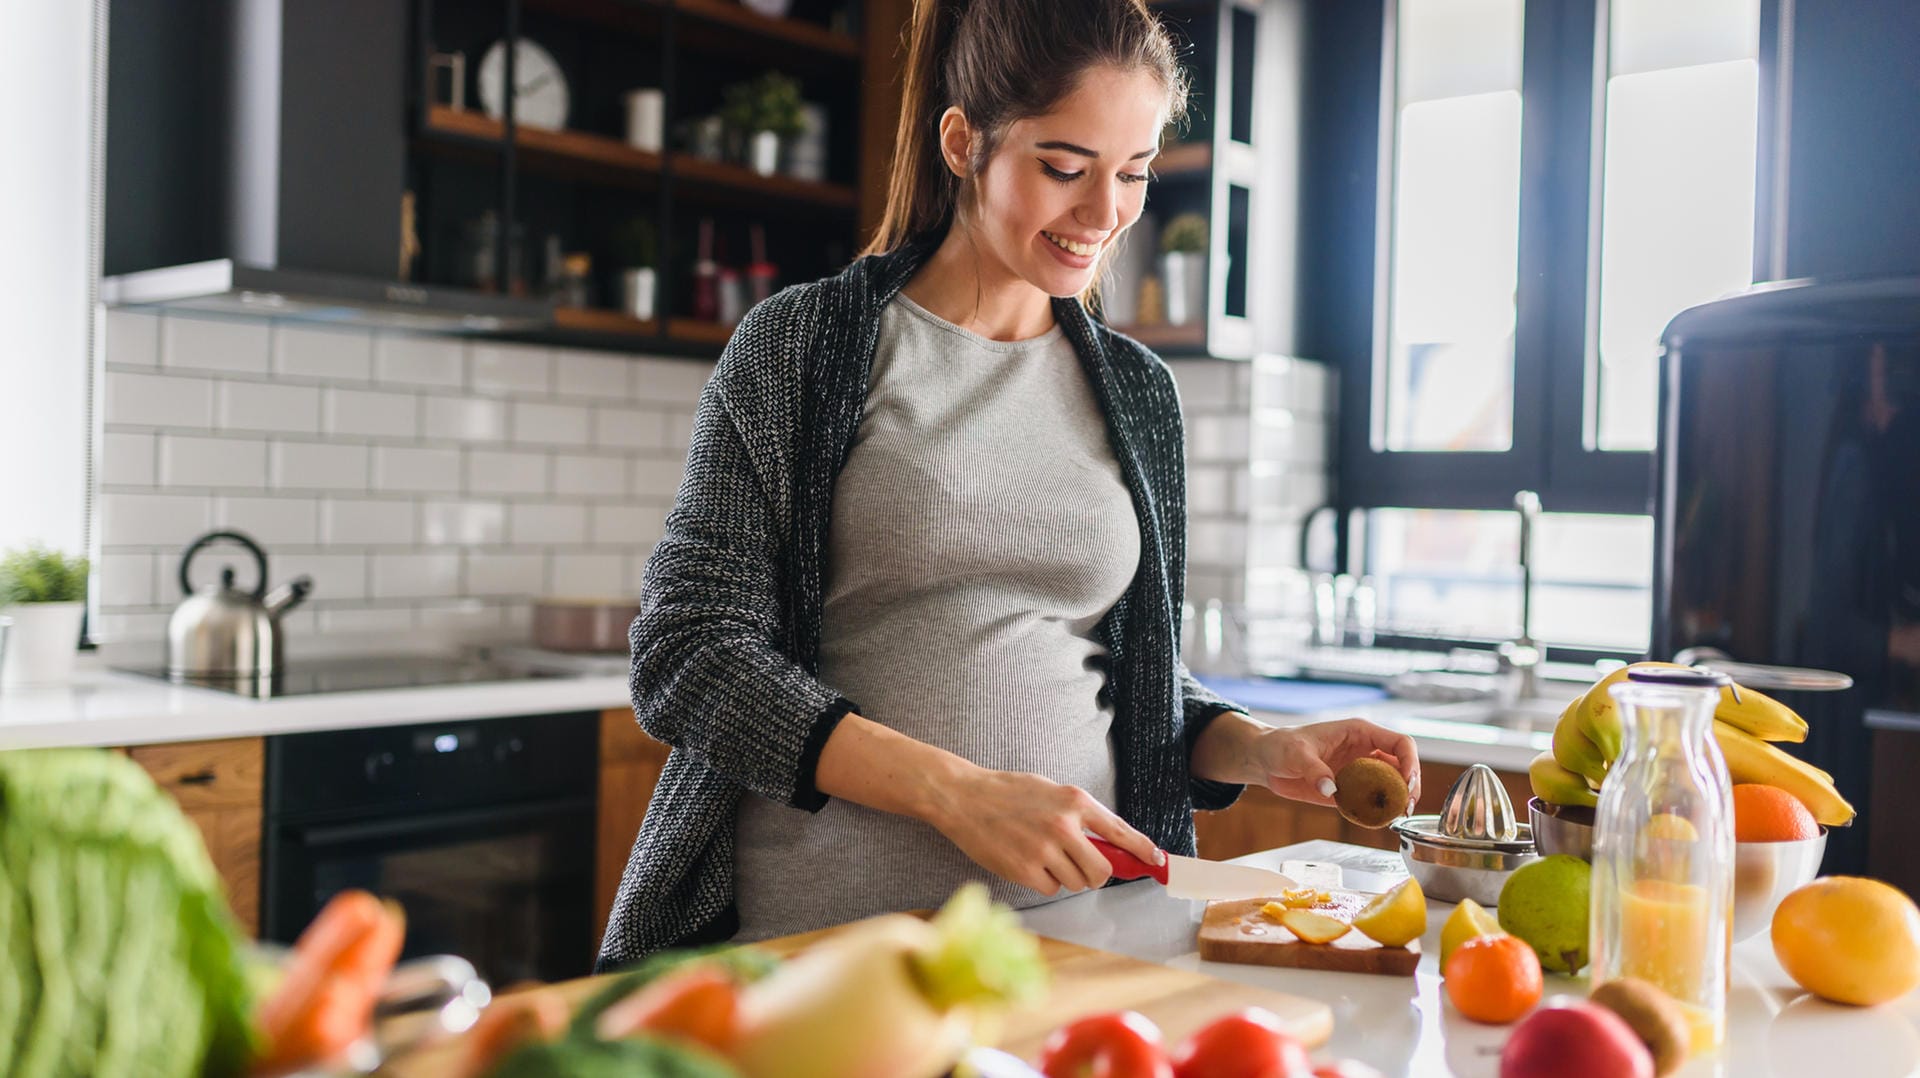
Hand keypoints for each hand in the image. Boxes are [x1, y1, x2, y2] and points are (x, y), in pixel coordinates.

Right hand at [925, 766, 1162, 896]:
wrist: (964, 798)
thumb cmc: (1008, 793)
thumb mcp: (1050, 791)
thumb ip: (1079, 815)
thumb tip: (1110, 844)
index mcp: (1075, 801)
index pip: (1120, 832)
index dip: (1143, 850)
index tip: (1156, 862)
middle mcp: (1064, 825)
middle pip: (1101, 872)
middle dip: (1095, 876)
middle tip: (1082, 868)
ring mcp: (1044, 849)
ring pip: (1076, 883)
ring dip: (1066, 877)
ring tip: (1043, 856)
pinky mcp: (1024, 869)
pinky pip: (1051, 889)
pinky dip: (1044, 882)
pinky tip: (1027, 862)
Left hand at [1246, 719, 1421, 807]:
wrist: (1265, 761)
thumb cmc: (1280, 745)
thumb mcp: (1296, 753)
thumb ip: (1314, 770)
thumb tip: (1331, 789)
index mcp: (1359, 733)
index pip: (1399, 743)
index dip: (1410, 762)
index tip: (1408, 783)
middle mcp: (1365, 751)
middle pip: (1403, 766)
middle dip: (1409, 786)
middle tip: (1405, 807)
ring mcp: (1359, 771)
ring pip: (1391, 785)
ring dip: (1398, 801)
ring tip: (1396, 816)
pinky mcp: (1349, 789)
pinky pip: (1371, 801)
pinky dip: (1378, 811)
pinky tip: (1378, 821)